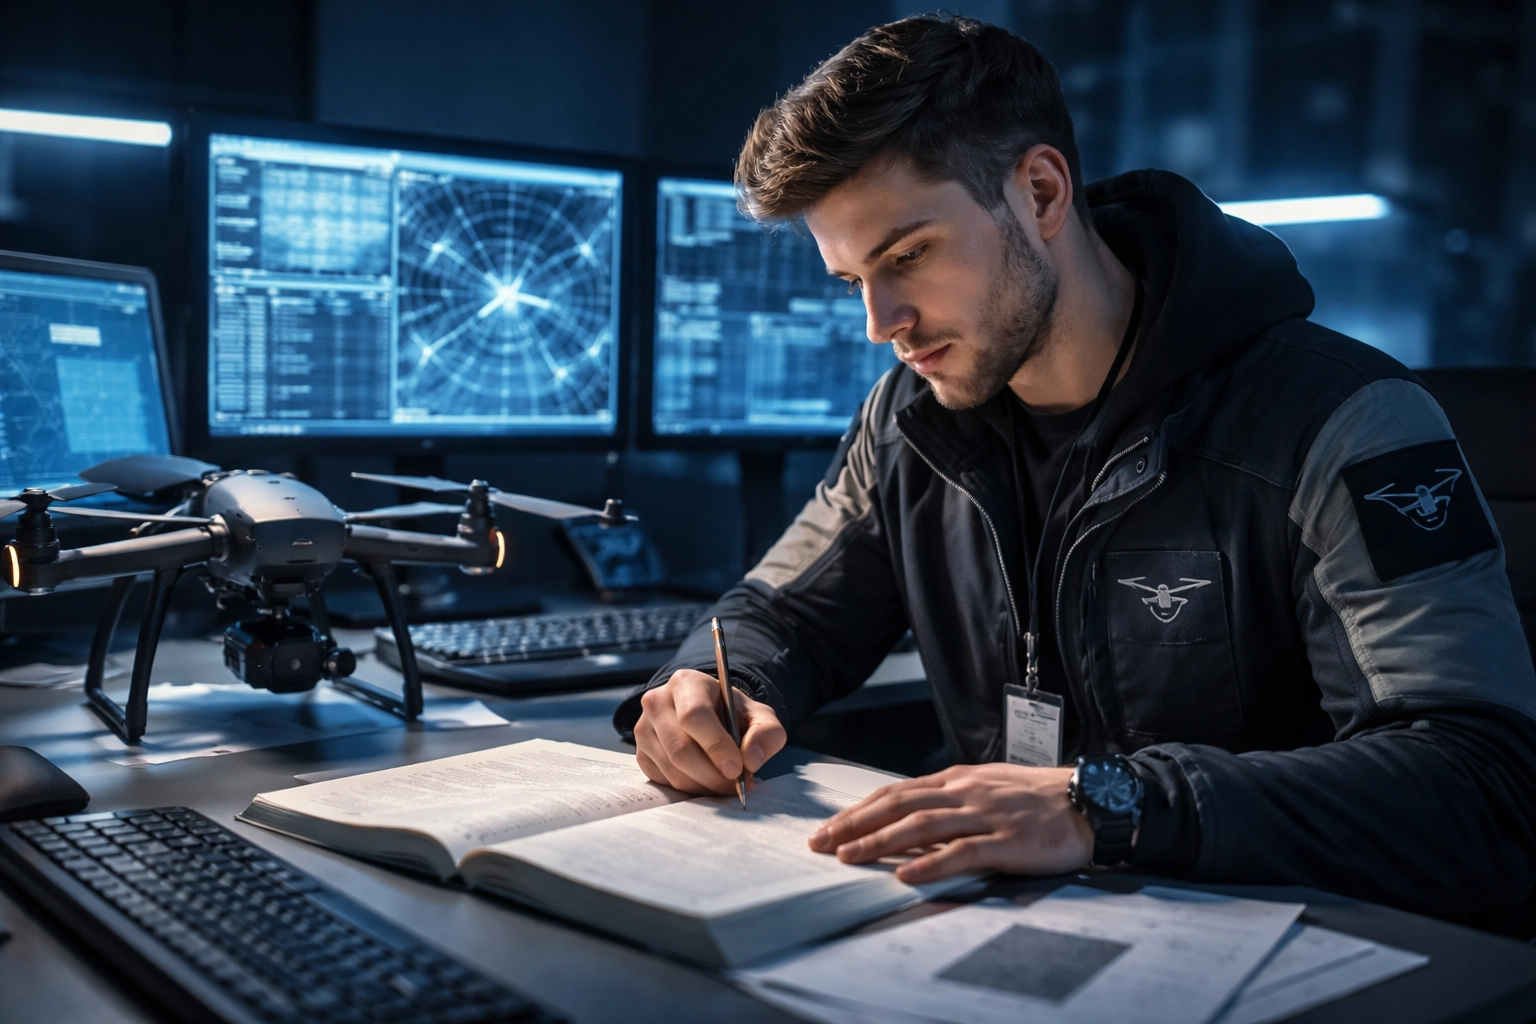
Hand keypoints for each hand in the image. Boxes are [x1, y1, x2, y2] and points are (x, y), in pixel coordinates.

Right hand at [634, 669, 786, 795]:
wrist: (709, 716)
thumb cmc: (732, 714)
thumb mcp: (758, 716)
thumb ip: (766, 733)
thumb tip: (751, 759)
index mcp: (686, 683)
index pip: (694, 716)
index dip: (716, 745)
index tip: (737, 769)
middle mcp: (657, 702)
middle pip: (681, 748)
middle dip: (713, 775)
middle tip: (737, 786)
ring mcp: (644, 729)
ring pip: (673, 769)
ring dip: (705, 786)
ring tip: (728, 785)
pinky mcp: (642, 755)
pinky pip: (665, 781)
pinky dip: (691, 790)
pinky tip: (708, 783)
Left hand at [807, 763, 1094, 883]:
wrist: (1091, 800)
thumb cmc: (1038, 797)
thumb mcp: (987, 787)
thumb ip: (950, 800)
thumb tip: (909, 818)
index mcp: (957, 779)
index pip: (895, 791)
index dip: (859, 809)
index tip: (829, 827)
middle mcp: (965, 792)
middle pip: (898, 804)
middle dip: (855, 823)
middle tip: (820, 843)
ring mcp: (985, 815)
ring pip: (922, 825)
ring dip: (880, 842)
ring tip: (848, 857)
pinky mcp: (1008, 842)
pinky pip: (963, 852)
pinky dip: (932, 863)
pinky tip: (906, 875)